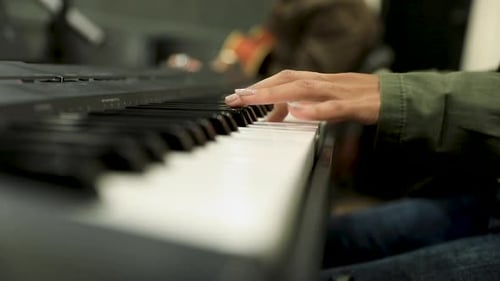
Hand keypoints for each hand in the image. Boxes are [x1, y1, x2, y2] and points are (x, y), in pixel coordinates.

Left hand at [224, 70, 380, 123]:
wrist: (396, 97)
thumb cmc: (360, 98)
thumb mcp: (328, 102)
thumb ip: (305, 107)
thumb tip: (280, 115)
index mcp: (319, 82)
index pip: (285, 79)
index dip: (261, 85)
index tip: (238, 95)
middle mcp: (325, 83)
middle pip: (288, 80)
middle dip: (260, 89)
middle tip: (236, 99)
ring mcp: (340, 92)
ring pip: (305, 89)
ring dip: (277, 94)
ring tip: (254, 100)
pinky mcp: (356, 105)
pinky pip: (334, 107)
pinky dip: (315, 109)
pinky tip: (298, 112)